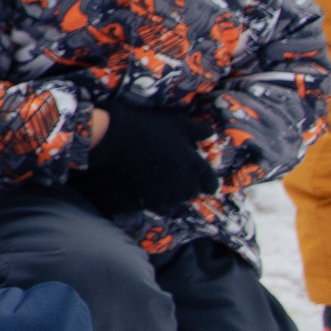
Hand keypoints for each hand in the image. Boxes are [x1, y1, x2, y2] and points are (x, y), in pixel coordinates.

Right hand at [68, 104, 218, 216]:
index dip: (209, 183)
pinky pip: (161, 207)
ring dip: (174, 195)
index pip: (211, 183)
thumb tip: (212, 135)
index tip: (205, 182)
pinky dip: (159, 201)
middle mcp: (184, 182)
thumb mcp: (179, 123)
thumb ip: (199, 131)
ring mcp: (167, 192)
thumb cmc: (150, 127)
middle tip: (179, 178)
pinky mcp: (149, 198)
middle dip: (189, 187)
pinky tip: (152, 192)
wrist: (118, 138)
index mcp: (195, 165)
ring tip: (165, 185)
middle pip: (193, 193)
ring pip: (177, 201)